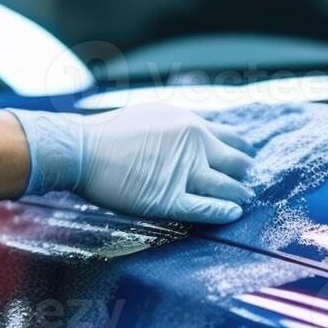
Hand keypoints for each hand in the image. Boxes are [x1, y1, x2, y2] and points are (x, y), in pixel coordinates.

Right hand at [10, 104, 255, 223]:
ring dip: (240, 195)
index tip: (242, 161)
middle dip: (244, 175)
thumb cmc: (108, 133)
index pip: (232, 137)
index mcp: (190, 123)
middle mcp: (194, 144)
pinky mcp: (170, 198)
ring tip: (243, 201)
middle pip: (237, 162)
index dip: (241, 152)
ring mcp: (184, 172)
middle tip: (245, 184)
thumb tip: (195, 130)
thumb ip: (179, 124)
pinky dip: (224, 212)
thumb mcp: (153, 114)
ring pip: (228, 187)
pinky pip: (207, 208)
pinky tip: (233, 214)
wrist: (81, 149)